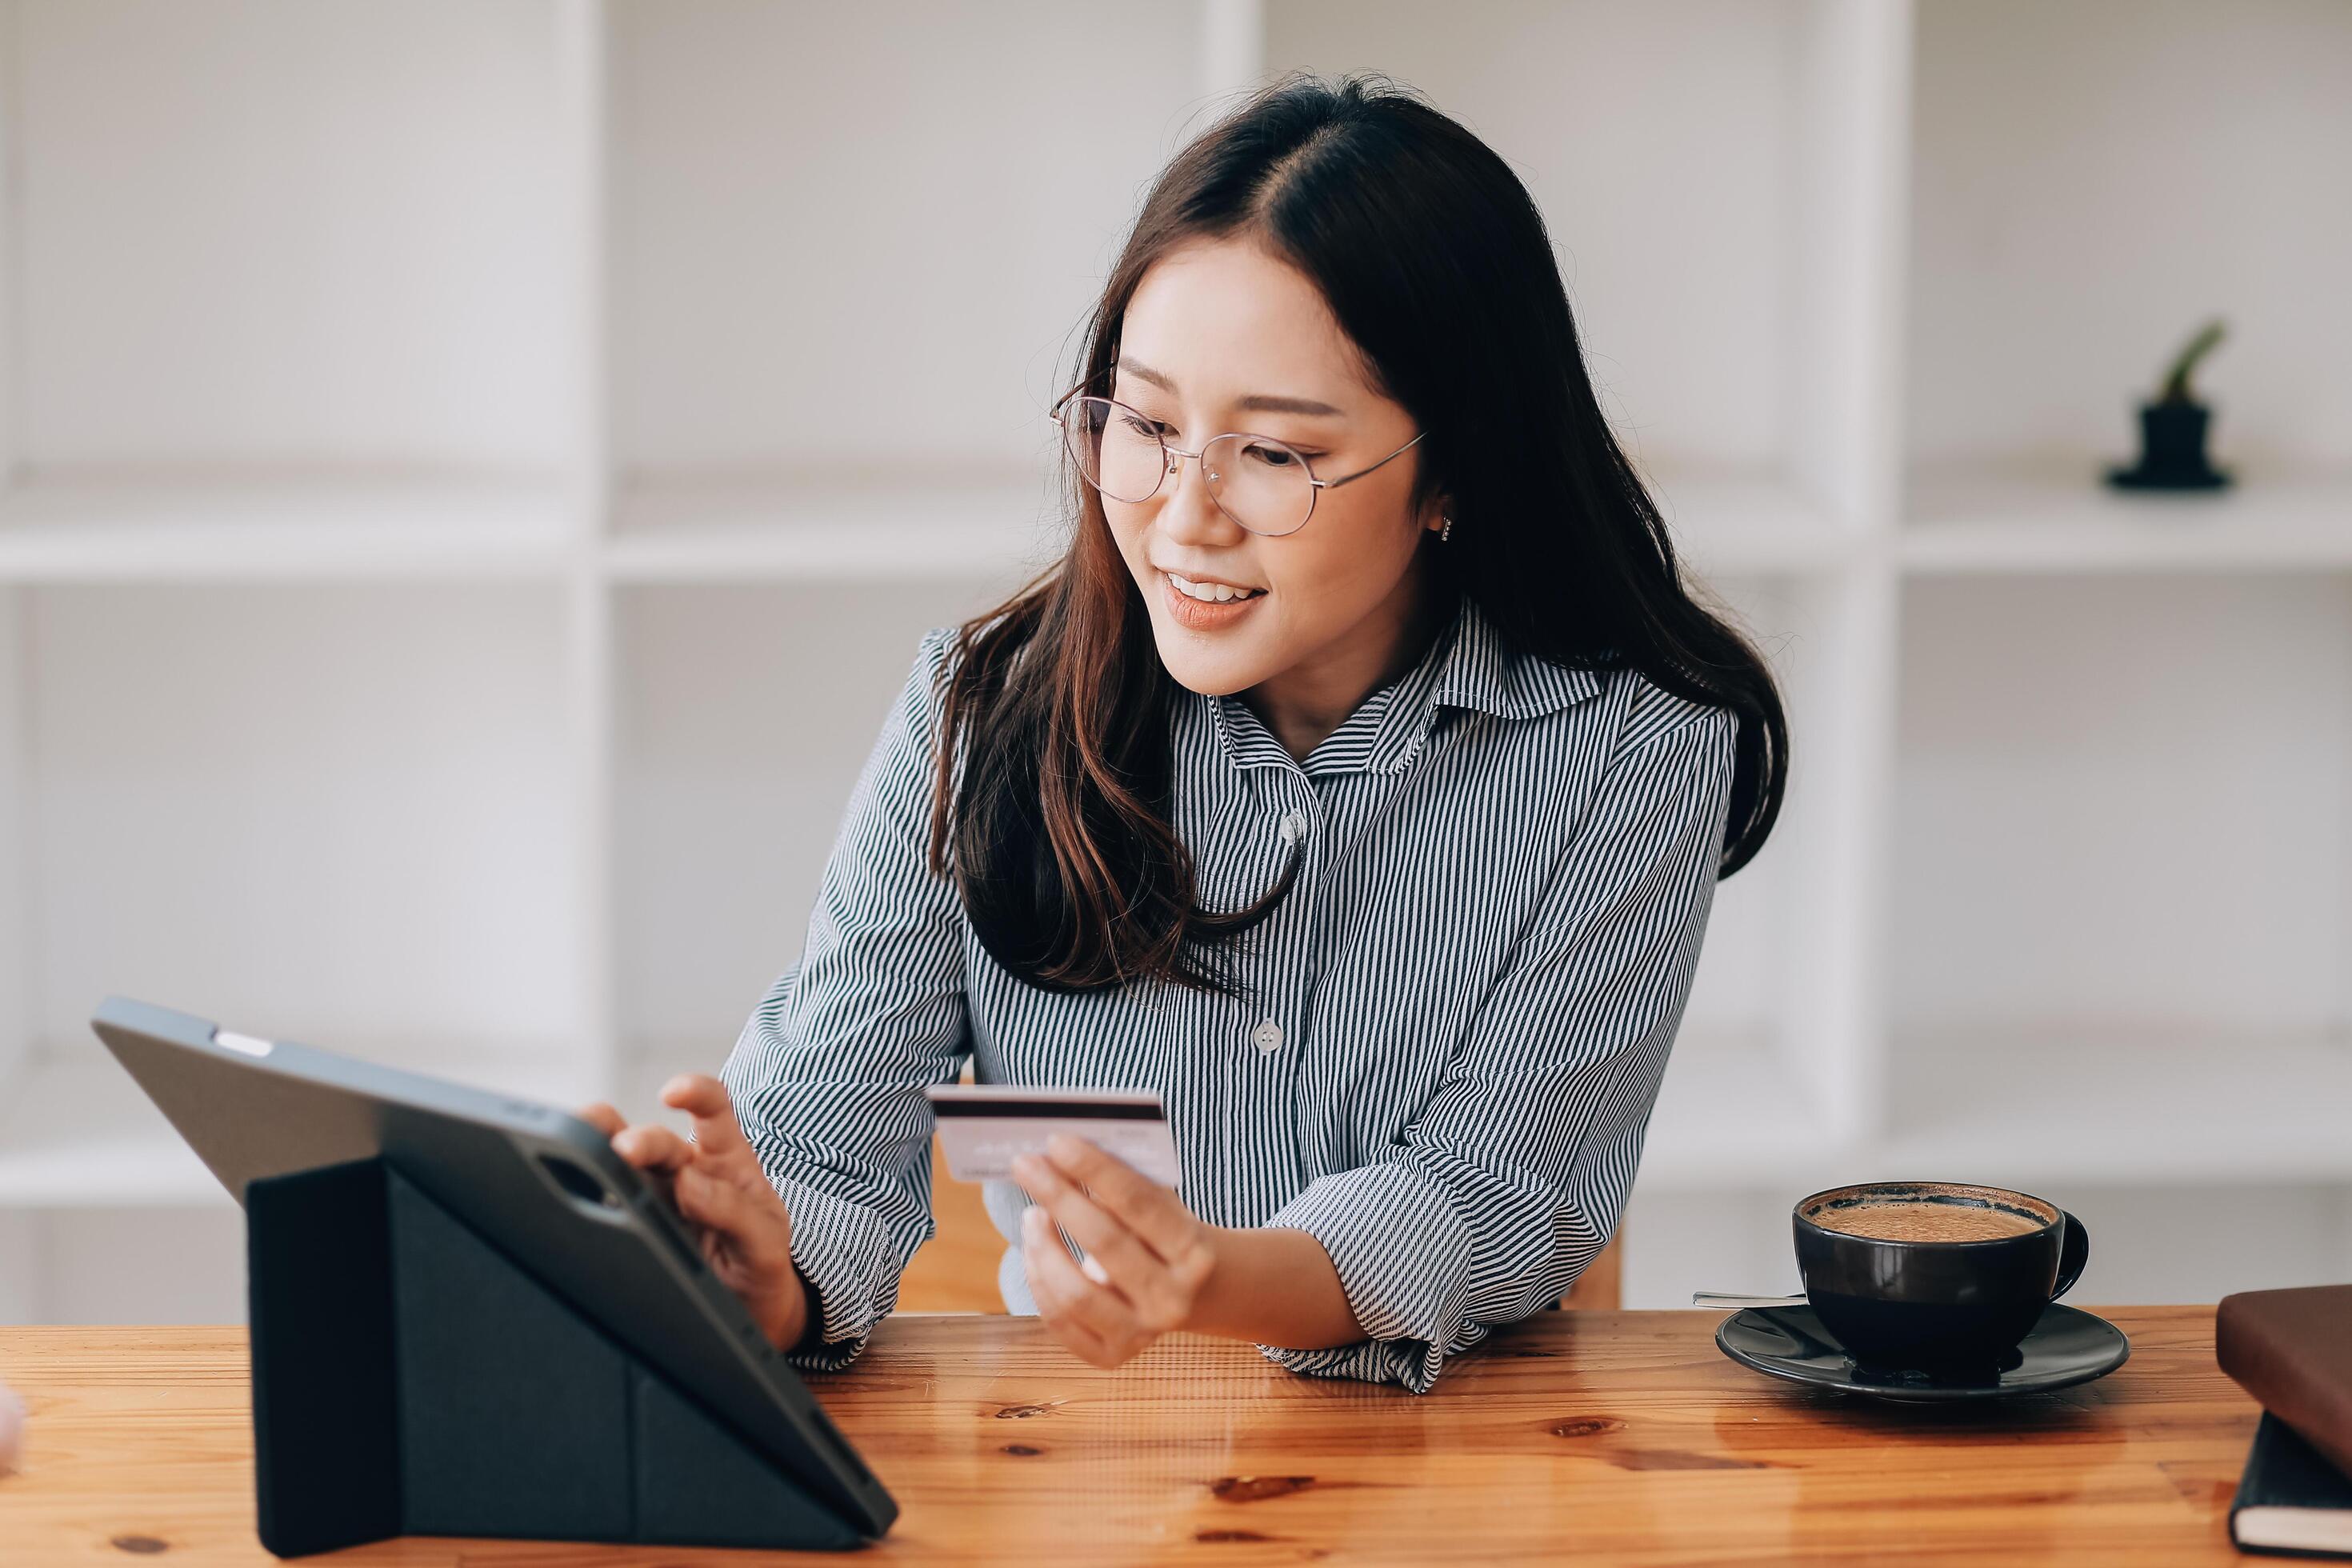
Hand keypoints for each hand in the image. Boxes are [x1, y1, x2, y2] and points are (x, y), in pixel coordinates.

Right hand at [579, 1075, 809, 1352]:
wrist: (749, 1312)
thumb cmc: (760, 1261)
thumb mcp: (764, 1238)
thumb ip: (733, 1210)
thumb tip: (688, 1183)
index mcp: (727, 1161)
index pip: (713, 1110)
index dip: (695, 1092)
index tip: (673, 1093)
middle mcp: (686, 1172)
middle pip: (656, 1142)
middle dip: (640, 1140)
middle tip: (624, 1149)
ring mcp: (656, 1200)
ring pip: (620, 1165)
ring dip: (599, 1154)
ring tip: (581, 1151)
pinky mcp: (634, 1228)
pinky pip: (607, 1206)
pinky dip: (589, 1195)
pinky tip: (579, 1197)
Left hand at [1009, 1134, 1218, 1369]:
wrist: (1205, 1293)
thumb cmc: (1172, 1235)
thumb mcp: (1169, 1207)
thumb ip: (1127, 1187)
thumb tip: (1061, 1157)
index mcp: (1194, 1251)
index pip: (1140, 1203)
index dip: (1096, 1169)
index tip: (1057, 1142)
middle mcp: (1173, 1298)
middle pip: (1104, 1243)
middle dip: (1059, 1198)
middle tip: (1026, 1165)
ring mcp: (1143, 1332)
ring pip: (1076, 1295)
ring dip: (1042, 1247)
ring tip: (1030, 1215)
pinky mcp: (1113, 1355)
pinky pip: (1062, 1322)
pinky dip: (1039, 1283)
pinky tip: (1034, 1252)